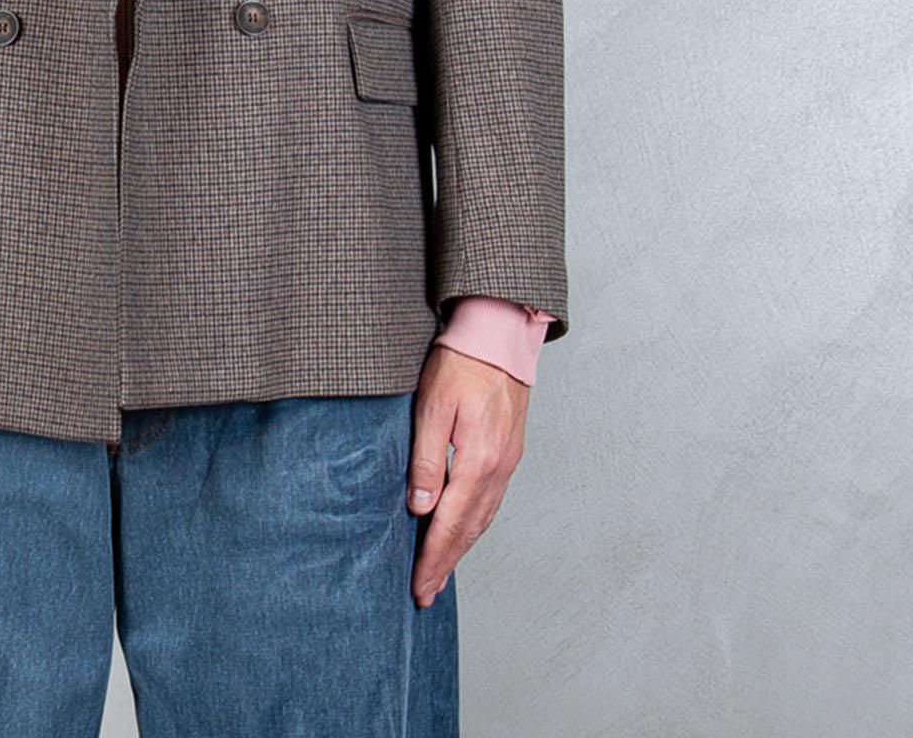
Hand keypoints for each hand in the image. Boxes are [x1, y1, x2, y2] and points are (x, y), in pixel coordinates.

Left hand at [407, 342, 529, 606]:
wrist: (499, 334)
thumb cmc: (460, 362)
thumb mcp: (432, 405)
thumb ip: (426, 458)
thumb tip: (420, 507)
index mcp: (479, 459)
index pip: (451, 522)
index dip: (433, 557)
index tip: (418, 585)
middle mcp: (499, 467)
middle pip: (470, 529)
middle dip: (446, 563)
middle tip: (425, 593)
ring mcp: (508, 461)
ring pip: (484, 518)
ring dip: (462, 549)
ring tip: (441, 572)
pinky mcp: (509, 451)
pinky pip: (491, 500)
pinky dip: (475, 525)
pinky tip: (463, 531)